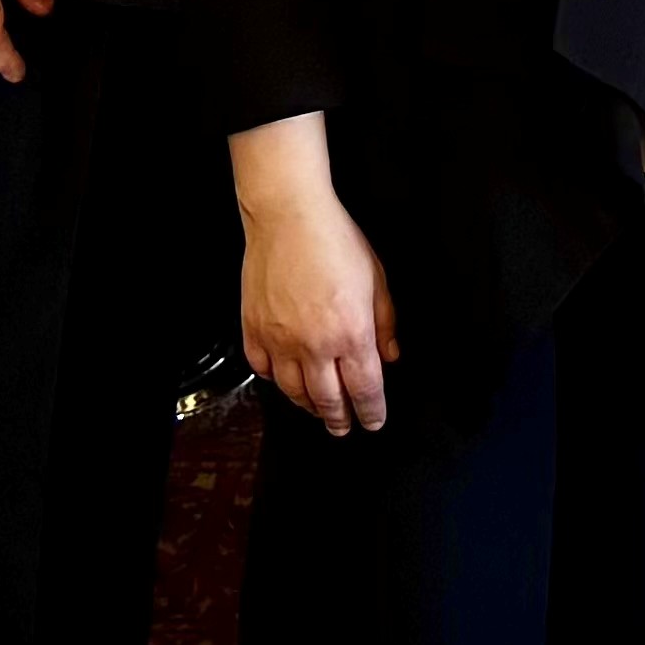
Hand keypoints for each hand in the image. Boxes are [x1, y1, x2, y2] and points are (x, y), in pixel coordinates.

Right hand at [234, 123, 397, 432]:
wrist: (289, 217)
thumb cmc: (335, 241)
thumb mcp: (377, 279)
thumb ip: (385, 323)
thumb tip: (389, 356)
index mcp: (351, 333)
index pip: (364, 389)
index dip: (371, 412)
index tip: (373, 422)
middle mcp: (315, 345)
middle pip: (328, 400)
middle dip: (339, 420)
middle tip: (343, 428)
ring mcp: (280, 340)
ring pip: (293, 392)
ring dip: (309, 406)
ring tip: (318, 410)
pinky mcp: (254, 330)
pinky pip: (264, 369)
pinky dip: (276, 381)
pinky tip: (286, 380)